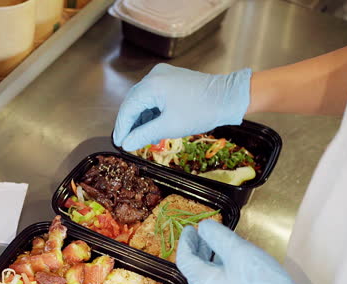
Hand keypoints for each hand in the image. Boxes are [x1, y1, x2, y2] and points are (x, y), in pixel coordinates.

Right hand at [112, 64, 251, 150]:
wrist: (228, 97)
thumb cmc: (202, 110)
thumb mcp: (169, 127)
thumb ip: (144, 135)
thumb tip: (126, 144)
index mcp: (152, 85)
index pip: (128, 108)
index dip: (122, 128)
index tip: (118, 143)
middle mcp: (154, 76)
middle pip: (133, 102)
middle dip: (130, 123)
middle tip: (127, 142)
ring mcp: (163, 75)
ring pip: (144, 100)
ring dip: (141, 118)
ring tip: (141, 137)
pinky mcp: (171, 79)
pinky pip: (154, 96)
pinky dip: (152, 111)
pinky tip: (153, 126)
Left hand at [176, 220, 320, 283]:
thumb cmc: (261, 281)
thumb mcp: (239, 251)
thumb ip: (218, 237)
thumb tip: (203, 228)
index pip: (185, 261)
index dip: (185, 242)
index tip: (189, 229)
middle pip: (197, 271)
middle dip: (198, 251)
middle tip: (203, 235)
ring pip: (211, 281)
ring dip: (212, 262)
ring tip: (220, 247)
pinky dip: (223, 274)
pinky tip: (236, 267)